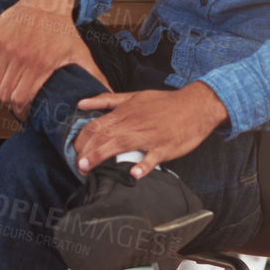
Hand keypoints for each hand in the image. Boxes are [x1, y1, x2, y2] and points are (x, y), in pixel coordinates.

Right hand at [0, 0, 107, 118]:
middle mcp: (21, 56)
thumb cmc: (63, 30)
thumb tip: (110, 95)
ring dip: (1, 92)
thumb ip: (94, 76)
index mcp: (41, 64)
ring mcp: (6, 47)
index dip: (21, 111)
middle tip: (17, 103)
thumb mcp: (80, 53)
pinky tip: (1, 79)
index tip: (25, 113)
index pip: (21, 99)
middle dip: (11, 103)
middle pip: (6, 94)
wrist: (46, 2)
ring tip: (10, 91)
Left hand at [71, 83, 228, 177]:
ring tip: (87, 169)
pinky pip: (152, 158)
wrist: (195, 105)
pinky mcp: (164, 147)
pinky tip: (134, 174)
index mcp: (126, 111)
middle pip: (104, 136)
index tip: (74, 151)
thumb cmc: (164, 103)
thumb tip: (82, 103)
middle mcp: (134, 123)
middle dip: (86, 151)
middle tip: (76, 166)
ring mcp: (149, 136)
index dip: (82, 138)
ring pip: (121, 144)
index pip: (97, 124)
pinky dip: (143, 165)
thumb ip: (107, 100)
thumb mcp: (133, 96)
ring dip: (101, 156)